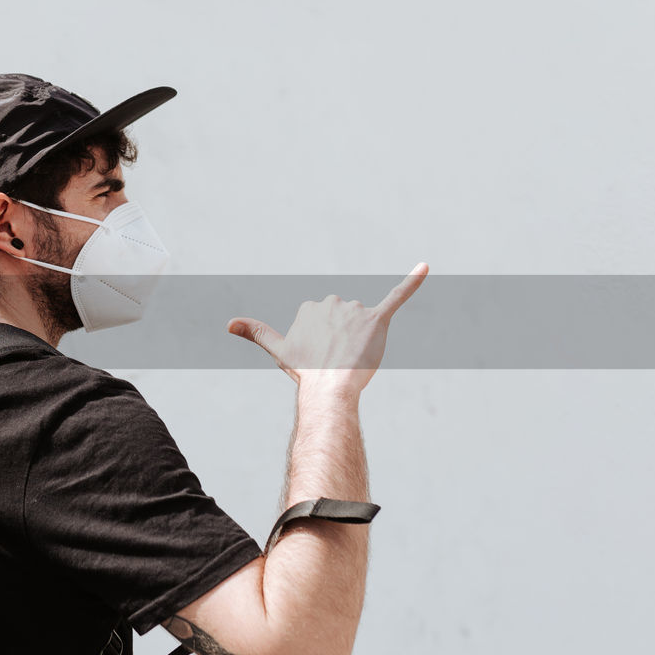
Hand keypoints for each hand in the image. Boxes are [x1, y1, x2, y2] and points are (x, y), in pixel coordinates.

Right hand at [227, 263, 428, 393]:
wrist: (330, 388)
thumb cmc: (305, 371)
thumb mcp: (278, 350)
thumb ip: (256, 332)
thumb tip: (228, 323)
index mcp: (311, 306)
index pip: (326, 322)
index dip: (326, 344)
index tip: (320, 358)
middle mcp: (332, 301)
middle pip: (346, 320)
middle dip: (345, 340)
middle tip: (337, 361)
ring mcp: (355, 310)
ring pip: (364, 323)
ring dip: (361, 340)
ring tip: (353, 359)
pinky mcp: (379, 318)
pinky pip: (398, 295)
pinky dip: (413, 280)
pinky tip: (426, 266)